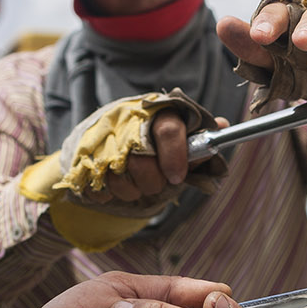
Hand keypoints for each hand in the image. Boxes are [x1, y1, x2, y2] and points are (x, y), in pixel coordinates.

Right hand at [79, 110, 229, 206]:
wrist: (103, 133)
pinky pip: (98, 188)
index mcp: (154, 111)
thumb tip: (224, 126)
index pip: (167, 129)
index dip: (175, 156)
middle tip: (157, 183)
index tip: (177, 177)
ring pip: (119, 179)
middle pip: (141, 161)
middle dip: (152, 182)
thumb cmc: (149, 137)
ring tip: (136, 184)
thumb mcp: (175, 131)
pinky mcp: (82, 158)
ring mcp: (101, 139)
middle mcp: (126, 121)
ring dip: (131, 191)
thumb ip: (196, 136)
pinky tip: (114, 187)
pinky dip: (108, 195)